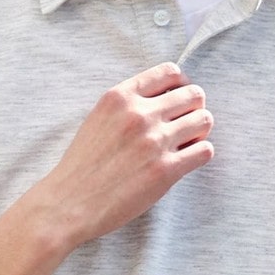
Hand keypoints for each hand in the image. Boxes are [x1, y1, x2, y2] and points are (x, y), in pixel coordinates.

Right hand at [37, 62, 213, 248]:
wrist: (69, 203)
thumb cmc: (83, 165)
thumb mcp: (98, 118)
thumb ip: (128, 103)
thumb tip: (164, 98)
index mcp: (120, 96)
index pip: (170, 72)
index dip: (181, 85)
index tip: (177, 100)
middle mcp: (139, 114)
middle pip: (194, 95)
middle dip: (194, 109)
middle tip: (184, 125)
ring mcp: (154, 141)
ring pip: (204, 120)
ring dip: (200, 131)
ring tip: (186, 143)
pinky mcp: (165, 170)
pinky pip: (205, 150)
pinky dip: (200, 154)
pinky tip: (185, 161)